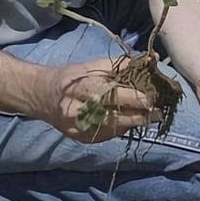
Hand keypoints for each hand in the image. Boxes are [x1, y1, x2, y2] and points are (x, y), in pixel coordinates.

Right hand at [36, 58, 155, 142]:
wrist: (41, 96)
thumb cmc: (69, 77)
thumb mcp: (90, 65)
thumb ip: (117, 66)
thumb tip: (145, 62)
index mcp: (82, 88)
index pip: (113, 96)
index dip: (134, 99)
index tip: (152, 97)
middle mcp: (79, 111)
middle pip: (115, 117)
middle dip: (139, 115)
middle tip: (158, 112)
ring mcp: (79, 128)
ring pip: (113, 130)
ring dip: (133, 123)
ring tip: (149, 116)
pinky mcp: (81, 138)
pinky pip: (107, 136)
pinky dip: (121, 129)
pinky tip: (130, 121)